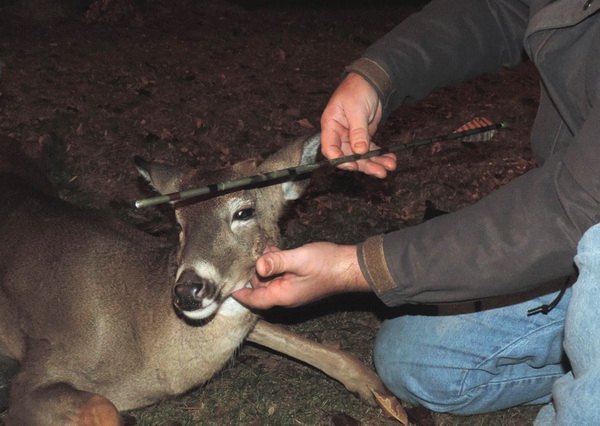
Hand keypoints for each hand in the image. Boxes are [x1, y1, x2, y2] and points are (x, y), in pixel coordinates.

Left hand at [232, 243, 370, 309]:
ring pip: (270, 281)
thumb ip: (277, 262)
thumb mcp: (299, 259)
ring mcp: (293, 291)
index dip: (239, 293)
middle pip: (260, 288)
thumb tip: (257, 266)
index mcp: (283, 295)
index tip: (226, 285)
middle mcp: (286, 296)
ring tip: (267, 250)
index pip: (254, 299)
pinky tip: (277, 252)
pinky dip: (276, 265)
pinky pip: (281, 277)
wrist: (351, 267)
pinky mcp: (299, 283)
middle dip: (253, 272)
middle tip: (250, 254)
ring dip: (265, 267)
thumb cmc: (328, 264)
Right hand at [320, 73, 396, 177]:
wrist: (371, 81)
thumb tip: (359, 151)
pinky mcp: (364, 137)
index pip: (330, 149)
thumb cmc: (357, 90)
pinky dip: (380, 155)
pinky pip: (371, 150)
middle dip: (364, 165)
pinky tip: (391, 159)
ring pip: (361, 156)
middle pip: (349, 156)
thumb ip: (357, 131)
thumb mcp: (356, 109)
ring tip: (390, 166)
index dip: (340, 159)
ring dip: (375, 162)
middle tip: (380, 171)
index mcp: (331, 126)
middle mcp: (340, 134)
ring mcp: (352, 137)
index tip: (354, 164)